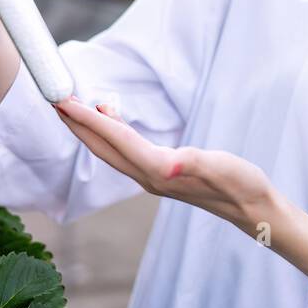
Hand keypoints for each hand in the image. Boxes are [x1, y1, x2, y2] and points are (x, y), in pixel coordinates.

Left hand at [52, 96, 278, 233]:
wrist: (252, 208)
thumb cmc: (240, 185)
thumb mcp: (220, 167)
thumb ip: (194, 164)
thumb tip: (172, 164)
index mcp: (159, 171)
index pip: (116, 140)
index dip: (89, 119)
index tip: (65, 101)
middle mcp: (149, 177)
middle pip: (104, 148)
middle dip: (78, 124)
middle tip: (55, 99)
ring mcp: (153, 178)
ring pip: (112, 150)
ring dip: (91, 129)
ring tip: (75, 106)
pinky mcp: (161, 174)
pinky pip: (126, 151)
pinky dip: (112, 132)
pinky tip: (113, 119)